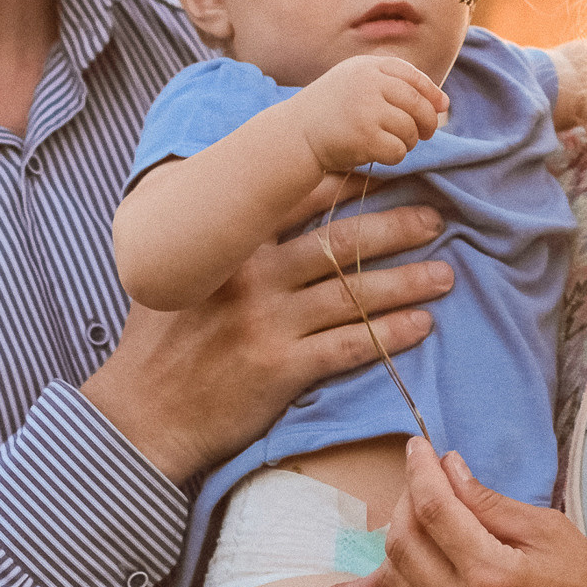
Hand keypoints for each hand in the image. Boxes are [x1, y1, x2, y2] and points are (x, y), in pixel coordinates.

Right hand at [83, 206, 453, 482]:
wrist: (142, 416)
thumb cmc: (157, 345)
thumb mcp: (171, 277)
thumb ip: (209, 241)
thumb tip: (235, 202)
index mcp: (230, 248)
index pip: (298, 199)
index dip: (348, 181)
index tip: (389, 170)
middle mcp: (253, 278)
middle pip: (341, 242)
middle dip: (395, 227)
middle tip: (436, 218)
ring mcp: (269, 323)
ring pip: (354, 293)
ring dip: (407, 282)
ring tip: (444, 274)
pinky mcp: (282, 369)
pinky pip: (351, 346)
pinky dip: (390, 335)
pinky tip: (421, 325)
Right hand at [292, 57, 447, 173]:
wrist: (295, 134)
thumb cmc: (330, 111)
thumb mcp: (355, 82)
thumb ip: (394, 84)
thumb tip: (444, 103)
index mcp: (366, 67)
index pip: (412, 76)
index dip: (430, 92)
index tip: (439, 107)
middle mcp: (368, 83)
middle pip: (418, 103)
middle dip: (427, 122)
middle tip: (425, 133)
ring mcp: (366, 110)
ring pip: (411, 129)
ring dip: (409, 141)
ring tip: (393, 142)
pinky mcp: (364, 137)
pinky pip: (399, 150)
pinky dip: (396, 156)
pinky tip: (381, 154)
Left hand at [380, 439, 586, 586]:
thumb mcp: (551, 531)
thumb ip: (490, 503)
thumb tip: (449, 470)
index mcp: (492, 576)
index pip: (433, 511)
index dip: (419, 471)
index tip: (418, 445)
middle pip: (402, 541)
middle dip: (406, 498)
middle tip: (427, 476)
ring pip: (394, 574)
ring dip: (401, 533)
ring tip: (427, 508)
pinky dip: (407, 568)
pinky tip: (429, 547)